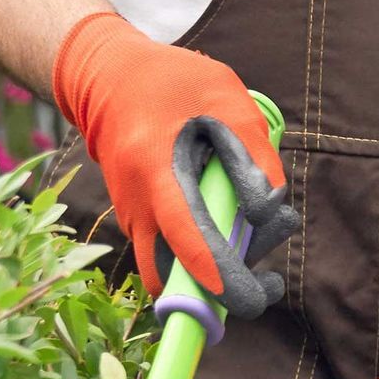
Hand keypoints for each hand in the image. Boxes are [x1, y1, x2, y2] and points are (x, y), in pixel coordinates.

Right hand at [54, 12, 298, 318]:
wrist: (109, 83)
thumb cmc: (173, 84)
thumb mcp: (225, 98)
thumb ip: (254, 151)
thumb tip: (269, 209)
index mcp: (156, 170)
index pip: (183, 231)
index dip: (210, 269)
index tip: (238, 296)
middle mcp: (137, 206)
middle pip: (172, 276)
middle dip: (218, 293)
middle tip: (268, 282)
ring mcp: (132, 220)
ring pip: (171, 274)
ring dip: (213, 276)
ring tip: (257, 244)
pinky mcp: (138, 226)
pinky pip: (170, 258)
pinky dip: (201, 259)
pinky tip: (230, 226)